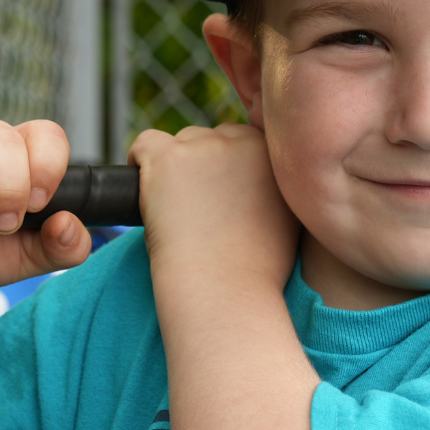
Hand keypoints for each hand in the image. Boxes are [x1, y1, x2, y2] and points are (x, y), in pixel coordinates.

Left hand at [128, 123, 299, 288]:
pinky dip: (139, 163)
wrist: (227, 290)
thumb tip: (257, 187)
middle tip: (195, 209)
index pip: (241, 142)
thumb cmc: (257, 270)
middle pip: (209, 140)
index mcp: (273, 155)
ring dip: (174, 169)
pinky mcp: (168, 156)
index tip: (216, 198)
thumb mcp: (289, 220)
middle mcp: (243, 142)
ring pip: (179, 143)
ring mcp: (204, 146)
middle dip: (200, 167)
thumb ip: (278, 192)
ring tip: (174, 210)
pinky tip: (144, 192)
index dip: (224, 170)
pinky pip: (145, 144)